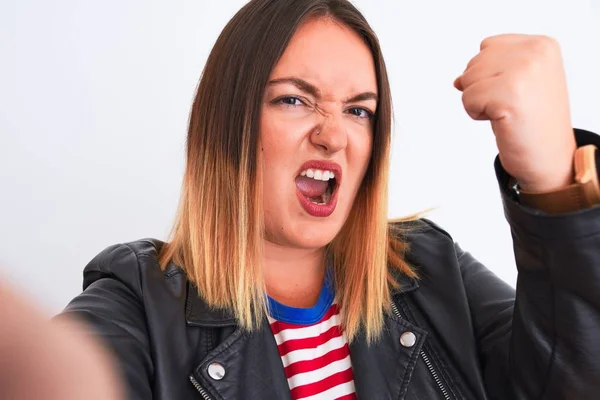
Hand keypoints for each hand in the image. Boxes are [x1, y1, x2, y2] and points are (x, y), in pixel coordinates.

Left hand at [454, 34, 576, 192]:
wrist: (550, 156)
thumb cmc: (533, 122)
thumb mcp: (518, 84)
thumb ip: (491, 70)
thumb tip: (457, 80)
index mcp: (541, 45)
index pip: (487, 46)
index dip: (489, 74)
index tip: (515, 92)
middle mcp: (535, 53)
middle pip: (474, 63)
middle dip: (482, 88)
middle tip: (511, 106)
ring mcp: (523, 72)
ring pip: (467, 80)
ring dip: (479, 102)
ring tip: (506, 112)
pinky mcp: (509, 95)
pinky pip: (467, 98)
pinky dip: (476, 114)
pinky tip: (502, 120)